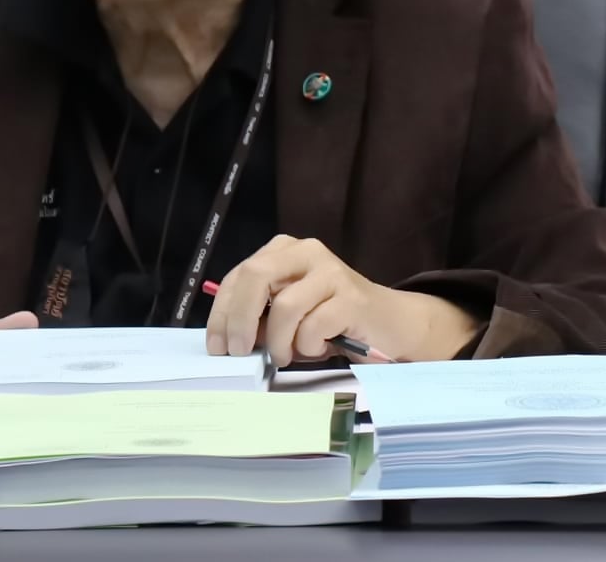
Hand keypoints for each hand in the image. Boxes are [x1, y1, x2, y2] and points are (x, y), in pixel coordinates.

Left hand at [205, 234, 478, 366]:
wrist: (388, 323)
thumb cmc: (330, 321)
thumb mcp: (288, 314)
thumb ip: (260, 316)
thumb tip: (229, 339)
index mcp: (283, 251)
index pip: (240, 276)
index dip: (222, 313)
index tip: (217, 347)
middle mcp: (305, 252)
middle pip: (256, 276)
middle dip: (240, 319)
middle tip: (239, 353)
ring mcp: (330, 271)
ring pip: (285, 306)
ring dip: (279, 342)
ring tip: (287, 356)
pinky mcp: (351, 297)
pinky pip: (314, 326)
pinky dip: (309, 346)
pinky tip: (320, 348)